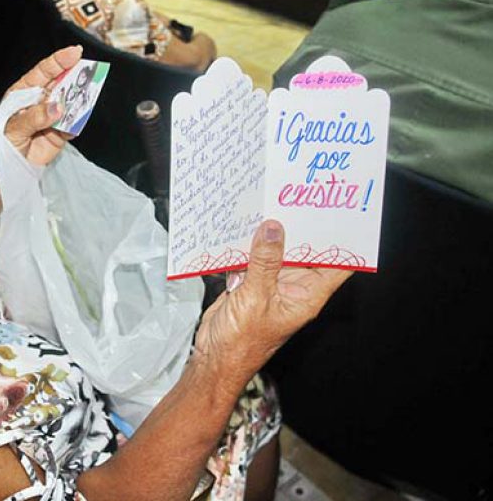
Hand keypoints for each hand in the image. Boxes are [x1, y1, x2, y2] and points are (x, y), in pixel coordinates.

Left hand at [3, 45, 81, 165]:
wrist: (6, 169)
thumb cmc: (1, 143)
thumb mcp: (13, 128)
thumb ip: (34, 117)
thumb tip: (57, 107)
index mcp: (24, 92)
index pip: (44, 72)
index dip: (59, 61)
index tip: (75, 52)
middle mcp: (40, 101)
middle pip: (61, 83)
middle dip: (76, 75)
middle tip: (90, 71)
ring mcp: (52, 115)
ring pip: (70, 101)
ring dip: (80, 97)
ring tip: (89, 92)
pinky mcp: (61, 132)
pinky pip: (74, 122)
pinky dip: (79, 119)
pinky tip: (80, 115)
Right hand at [193, 220, 350, 385]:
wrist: (214, 358)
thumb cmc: (242, 344)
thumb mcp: (256, 298)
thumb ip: (264, 262)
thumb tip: (274, 230)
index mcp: (306, 296)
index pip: (337, 265)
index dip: (343, 241)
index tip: (342, 215)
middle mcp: (292, 288)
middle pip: (304, 251)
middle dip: (300, 228)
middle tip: (295, 198)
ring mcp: (270, 284)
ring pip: (275, 251)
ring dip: (268, 234)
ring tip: (265, 205)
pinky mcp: (248, 283)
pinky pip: (251, 258)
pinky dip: (245, 245)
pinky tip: (239, 230)